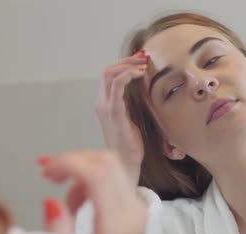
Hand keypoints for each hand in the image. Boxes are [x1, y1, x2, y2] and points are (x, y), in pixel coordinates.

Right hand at [38, 151, 146, 233]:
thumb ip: (59, 233)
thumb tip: (52, 202)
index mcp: (118, 224)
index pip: (99, 172)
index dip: (69, 162)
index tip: (44, 169)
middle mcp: (133, 211)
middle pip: (108, 161)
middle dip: (74, 159)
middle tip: (48, 173)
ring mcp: (138, 209)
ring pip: (112, 167)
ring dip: (82, 170)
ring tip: (61, 193)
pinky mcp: (135, 211)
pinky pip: (115, 180)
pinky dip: (92, 181)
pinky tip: (77, 202)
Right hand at [95, 50, 149, 187]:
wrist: (125, 163)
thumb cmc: (130, 144)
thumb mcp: (130, 118)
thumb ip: (130, 102)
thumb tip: (141, 85)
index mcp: (104, 103)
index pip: (109, 74)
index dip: (124, 63)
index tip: (142, 61)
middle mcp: (101, 103)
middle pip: (107, 70)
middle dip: (127, 60)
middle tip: (144, 59)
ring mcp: (105, 107)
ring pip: (110, 73)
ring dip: (128, 64)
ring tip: (144, 65)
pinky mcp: (114, 112)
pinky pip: (117, 85)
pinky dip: (128, 74)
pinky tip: (141, 74)